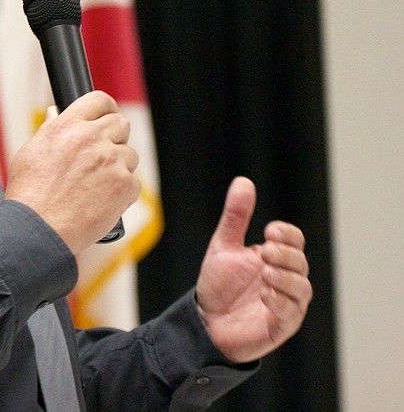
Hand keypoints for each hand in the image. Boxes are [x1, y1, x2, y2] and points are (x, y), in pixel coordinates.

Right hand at [3, 91, 139, 253]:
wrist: (39, 228)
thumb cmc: (29, 195)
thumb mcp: (30, 152)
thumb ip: (49, 130)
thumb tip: (56, 115)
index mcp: (67, 126)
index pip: (99, 100)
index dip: (105, 108)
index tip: (107, 116)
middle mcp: (91, 139)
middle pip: (121, 123)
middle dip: (114, 137)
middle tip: (101, 156)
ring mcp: (111, 161)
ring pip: (130, 155)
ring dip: (118, 167)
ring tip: (96, 185)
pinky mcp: (124, 186)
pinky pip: (133, 182)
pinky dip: (121, 193)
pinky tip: (101, 201)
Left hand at [195, 177, 312, 363]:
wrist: (205, 321)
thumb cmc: (219, 284)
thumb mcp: (224, 246)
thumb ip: (236, 217)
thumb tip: (243, 181)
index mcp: (275, 257)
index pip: (295, 240)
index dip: (287, 234)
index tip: (269, 231)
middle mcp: (286, 279)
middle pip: (301, 262)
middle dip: (285, 255)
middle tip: (265, 251)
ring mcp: (287, 303)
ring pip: (301, 287)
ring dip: (285, 278)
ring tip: (264, 272)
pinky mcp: (281, 325)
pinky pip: (291, 313)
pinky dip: (280, 301)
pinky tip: (264, 294)